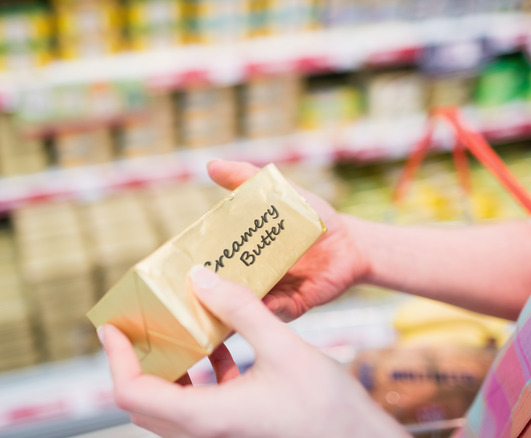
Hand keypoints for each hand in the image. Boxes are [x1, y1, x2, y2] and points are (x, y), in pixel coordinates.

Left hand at [101, 266, 408, 437]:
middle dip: (136, 359)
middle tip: (138, 324)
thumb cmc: (329, 407)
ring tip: (175, 329)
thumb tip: (200, 277)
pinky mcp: (237, 432)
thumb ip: (240, 309)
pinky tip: (221, 347)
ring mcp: (220, 437)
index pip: (133, 392)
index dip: (116, 357)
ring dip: (168, 368)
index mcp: (206, 418)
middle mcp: (205, 435)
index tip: (112, 326)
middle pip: (145, 401)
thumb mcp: (284, 347)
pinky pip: (201, 406)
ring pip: (171, 405)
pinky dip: (199, 377)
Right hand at [207, 160, 367, 320]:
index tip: (180, 264)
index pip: (213, 260)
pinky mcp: (293, 305)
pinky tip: (261, 306)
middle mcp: (252, 277)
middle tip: (192, 289)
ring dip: (235, 305)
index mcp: (243, 252)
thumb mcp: (279, 193)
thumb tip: (211, 165)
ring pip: (247, 304)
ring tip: (219, 305)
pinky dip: (269, 310)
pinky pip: (278, 311)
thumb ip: (246, 178)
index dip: (197, 263)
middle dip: (209, 290)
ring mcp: (272, 293)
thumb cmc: (311, 218)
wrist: (350, 242)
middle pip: (225, 286)